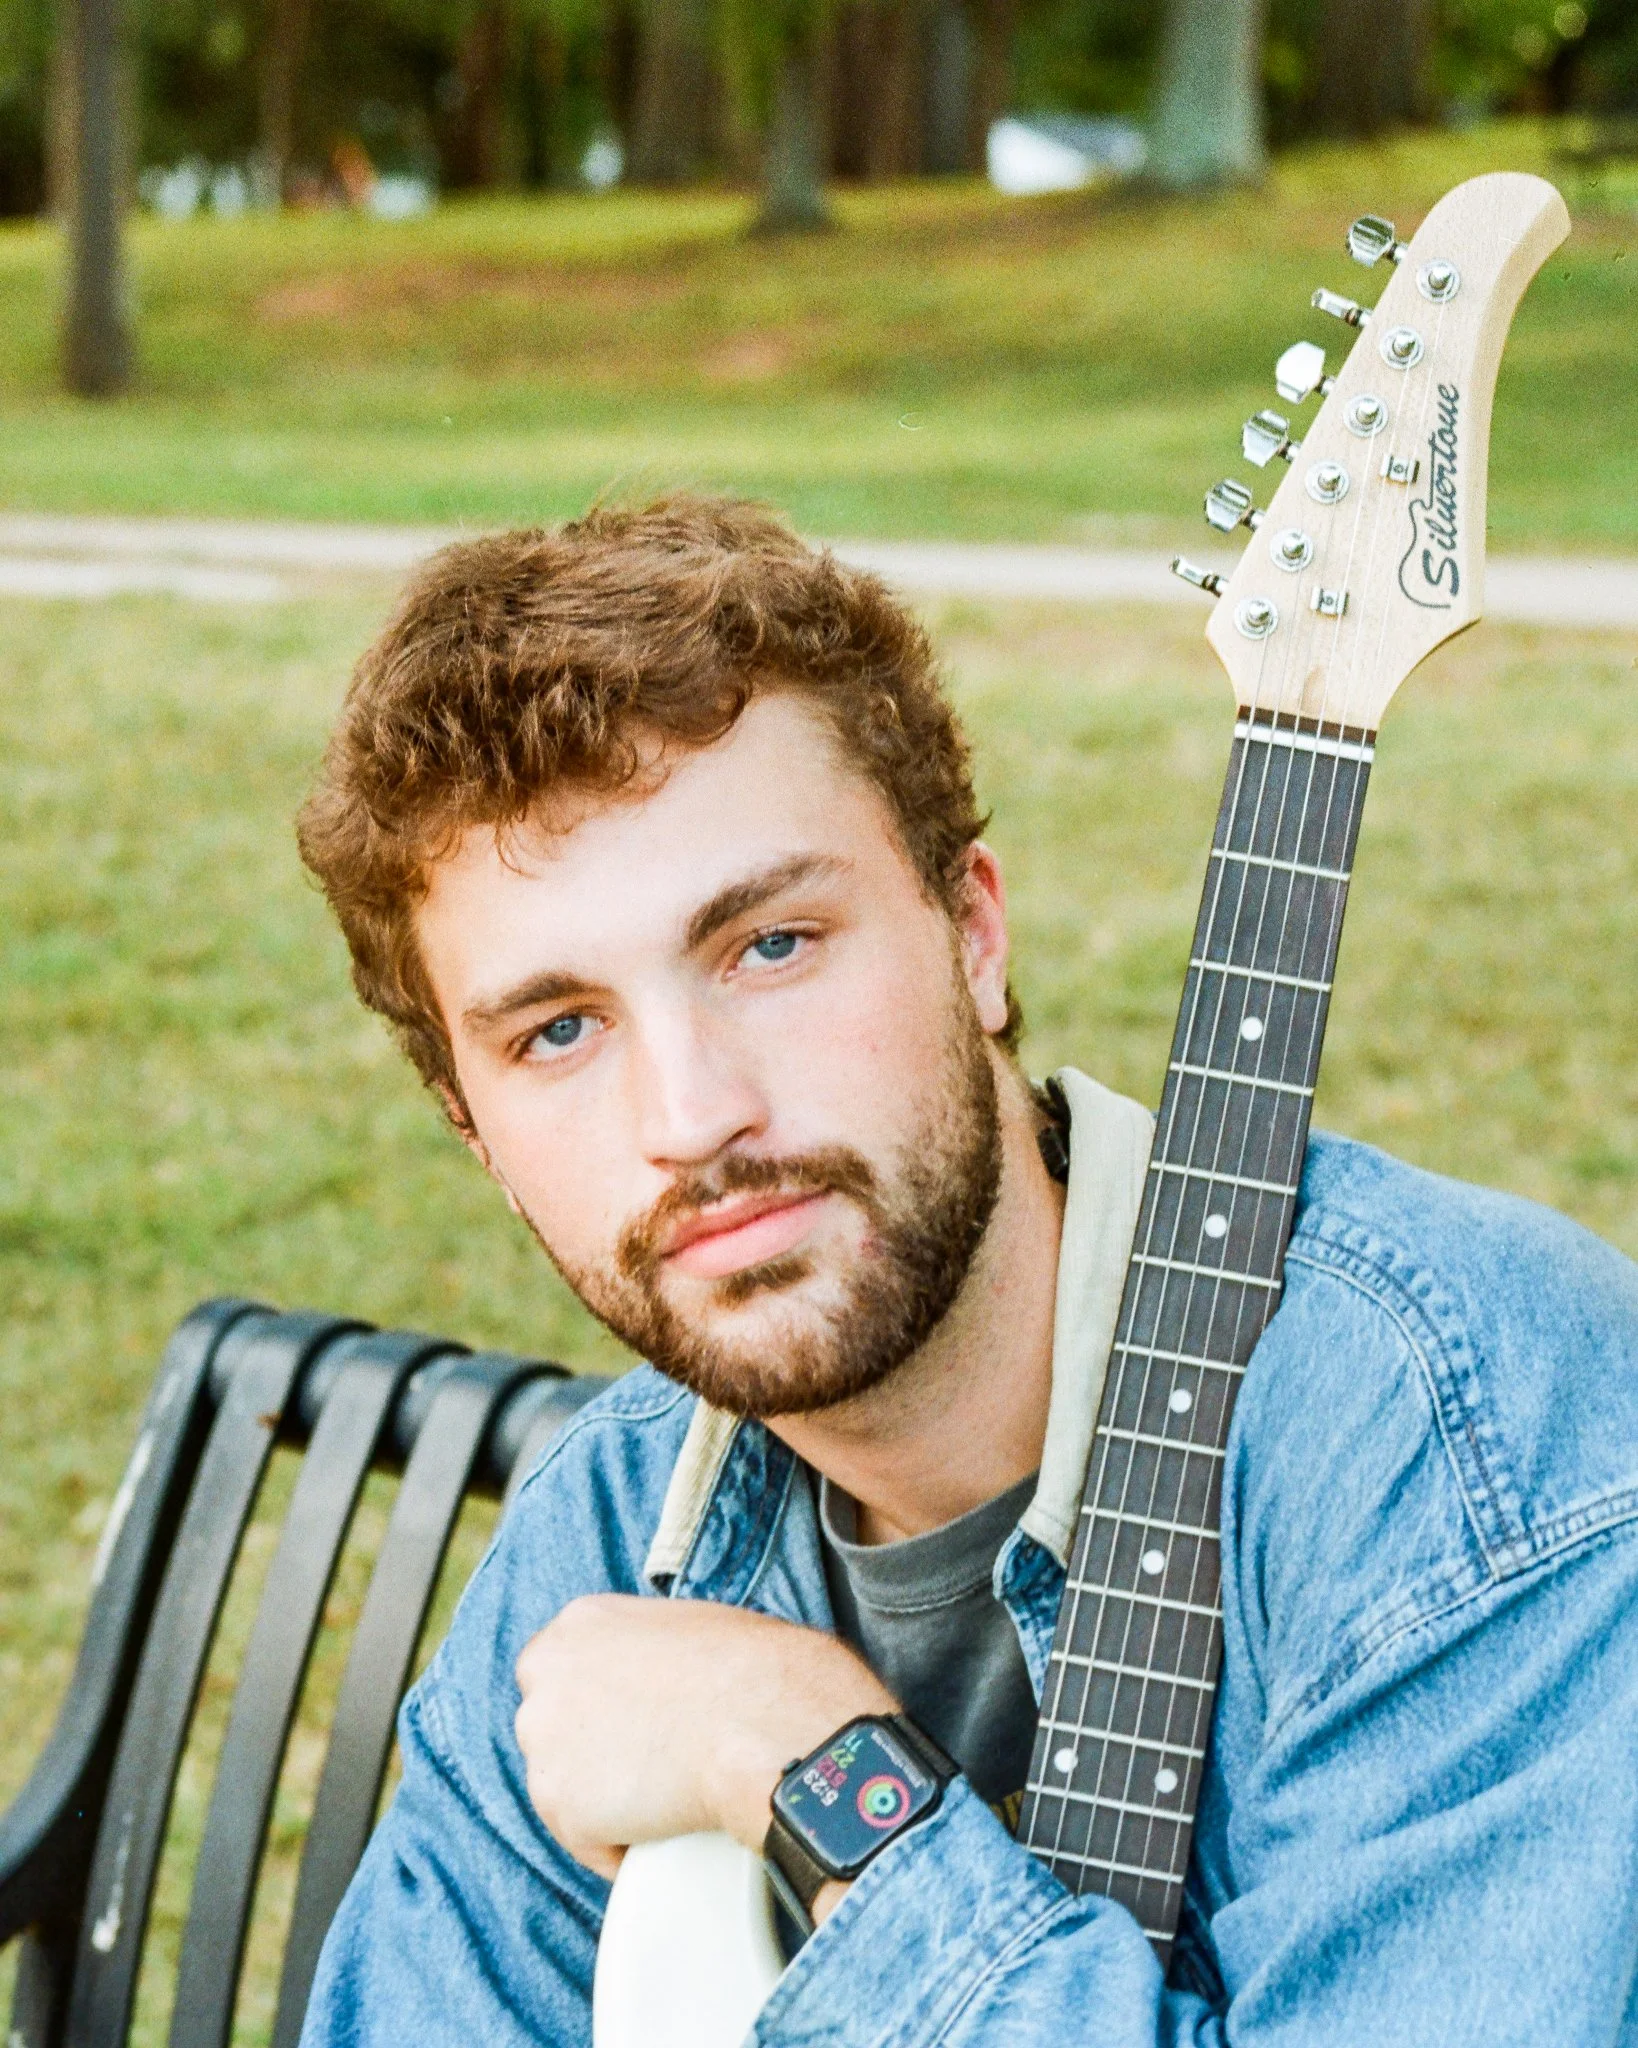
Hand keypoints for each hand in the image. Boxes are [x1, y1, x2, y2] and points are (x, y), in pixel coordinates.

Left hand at [514, 1594, 894, 1881]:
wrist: (758, 1718)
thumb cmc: (746, 1669)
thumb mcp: (684, 1627)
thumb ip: (645, 1653)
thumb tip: (658, 1687)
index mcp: (577, 1624)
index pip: (561, 1673)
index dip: (595, 1707)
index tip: (628, 1727)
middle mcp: (544, 1678)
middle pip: (553, 1729)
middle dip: (591, 1752)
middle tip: (650, 1767)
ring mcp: (545, 1745)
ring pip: (565, 1788)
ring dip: (604, 1802)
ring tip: (663, 1804)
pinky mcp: (561, 1808)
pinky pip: (589, 1841)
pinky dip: (620, 1848)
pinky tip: (662, 1834)